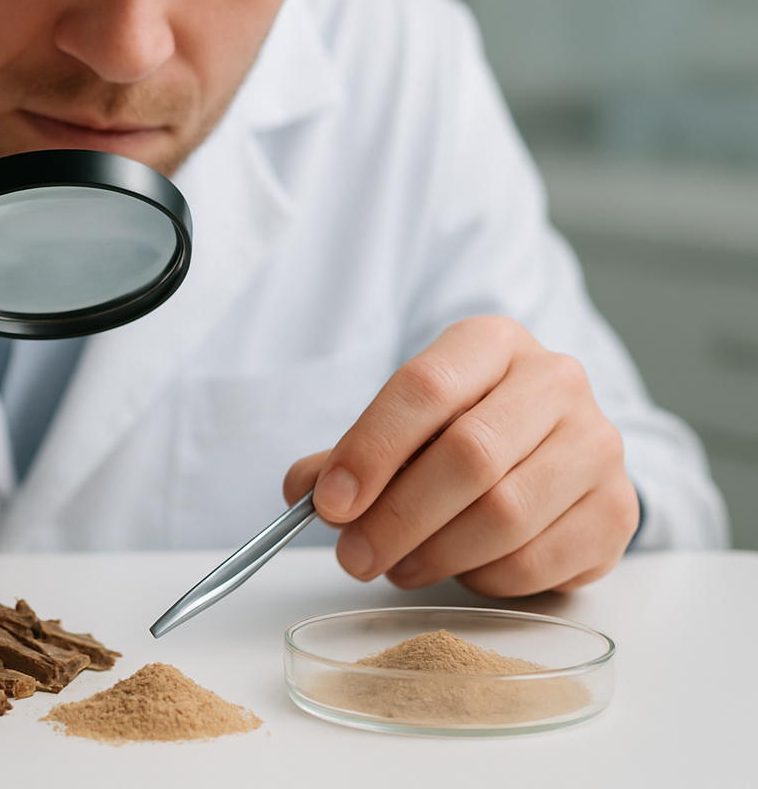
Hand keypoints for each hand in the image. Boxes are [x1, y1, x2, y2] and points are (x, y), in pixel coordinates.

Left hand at [283, 315, 639, 595]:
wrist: (555, 448)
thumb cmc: (464, 430)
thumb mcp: (406, 424)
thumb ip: (351, 454)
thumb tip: (302, 489)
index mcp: (492, 343)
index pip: (425, 387)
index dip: (371, 449)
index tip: (329, 503)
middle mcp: (556, 381)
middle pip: (469, 455)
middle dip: (397, 517)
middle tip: (353, 555)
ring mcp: (597, 445)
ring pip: (505, 515)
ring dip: (435, 554)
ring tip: (397, 565)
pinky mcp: (617, 510)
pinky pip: (538, 561)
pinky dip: (483, 577)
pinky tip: (460, 570)